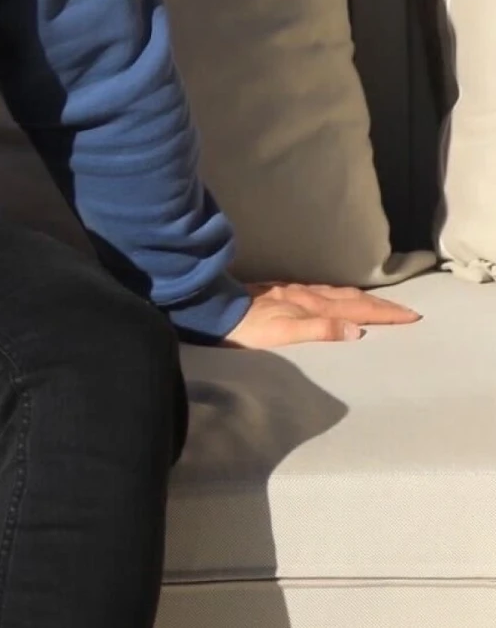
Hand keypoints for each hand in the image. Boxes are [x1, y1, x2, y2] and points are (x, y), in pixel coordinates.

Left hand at [221, 279, 423, 347]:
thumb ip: (320, 331)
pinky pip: (321, 293)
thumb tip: (358, 331)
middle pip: (353, 298)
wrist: (216, 310)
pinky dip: (338, 296)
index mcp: (313, 306)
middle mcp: (307, 296)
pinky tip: (334, 298)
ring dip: (362, 299)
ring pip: (337, 293)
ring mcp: (294, 293)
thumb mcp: (284, 334)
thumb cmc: (248, 329)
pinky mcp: (282, 294)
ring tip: (379, 303)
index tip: (412, 317)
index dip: (385, 314)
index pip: (358, 309)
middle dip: (381, 305)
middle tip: (406, 311)